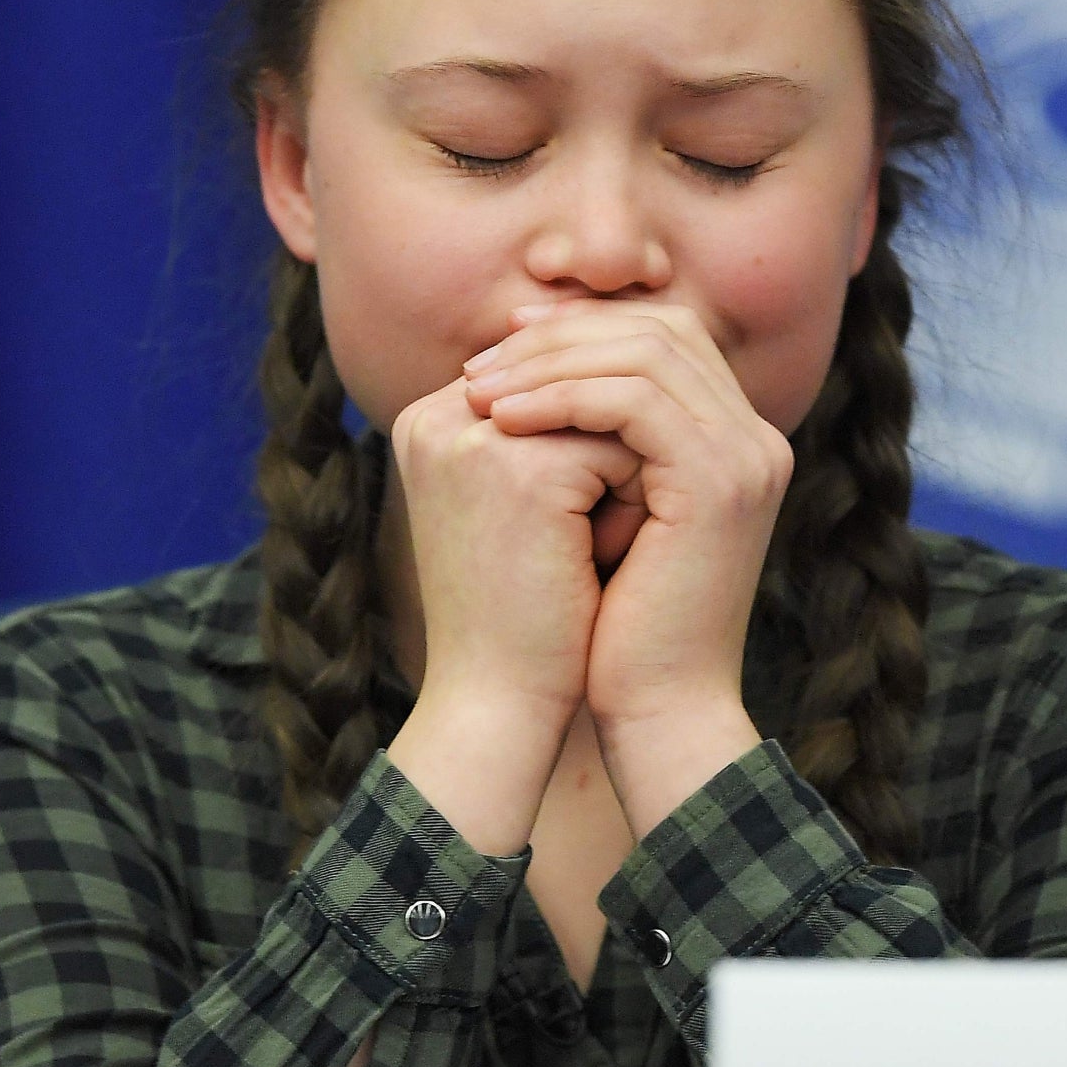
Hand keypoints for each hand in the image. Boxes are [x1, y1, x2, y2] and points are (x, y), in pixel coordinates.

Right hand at [385, 374, 642, 852]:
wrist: (499, 702)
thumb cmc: (523, 612)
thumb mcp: (528, 503)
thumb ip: (550, 429)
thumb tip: (635, 366)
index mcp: (430, 417)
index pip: (548, 364)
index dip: (602, 416)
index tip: (605, 494)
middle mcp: (438, 413)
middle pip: (577, 373)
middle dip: (620, 433)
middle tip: (634, 504)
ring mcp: (473, 435)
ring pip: (606, 406)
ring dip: (632, 465)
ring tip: (621, 534)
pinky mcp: (518, 468)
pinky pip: (620, 444)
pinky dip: (635, 498)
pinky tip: (617, 555)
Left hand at [463, 300, 789, 833]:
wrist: (657, 710)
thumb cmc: (611, 627)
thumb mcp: (595, 513)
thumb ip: (584, 442)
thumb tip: (514, 370)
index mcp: (731, 441)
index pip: (661, 334)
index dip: (580, 329)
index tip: (501, 348)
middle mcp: (753, 439)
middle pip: (658, 327)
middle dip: (559, 335)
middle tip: (481, 364)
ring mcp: (747, 457)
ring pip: (645, 352)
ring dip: (549, 363)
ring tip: (477, 393)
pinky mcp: (723, 483)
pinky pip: (636, 400)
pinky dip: (562, 398)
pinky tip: (503, 422)